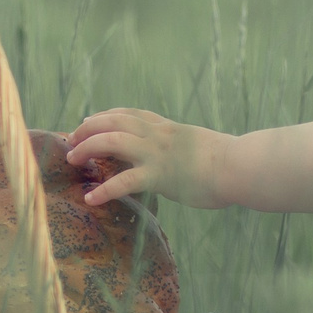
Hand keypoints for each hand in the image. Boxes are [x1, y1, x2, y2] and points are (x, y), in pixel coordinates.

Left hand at [65, 108, 228, 207]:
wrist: (240, 165)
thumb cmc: (226, 160)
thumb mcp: (196, 145)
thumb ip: (179, 147)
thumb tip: (176, 158)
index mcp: (165, 127)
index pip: (127, 113)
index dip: (103, 116)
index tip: (88, 121)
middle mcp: (157, 134)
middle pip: (112, 121)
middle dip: (87, 129)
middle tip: (72, 142)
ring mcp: (156, 153)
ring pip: (111, 141)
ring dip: (87, 148)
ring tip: (73, 161)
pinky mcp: (159, 175)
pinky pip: (124, 181)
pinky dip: (104, 190)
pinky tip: (91, 199)